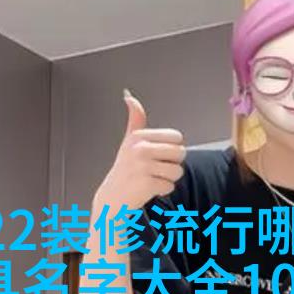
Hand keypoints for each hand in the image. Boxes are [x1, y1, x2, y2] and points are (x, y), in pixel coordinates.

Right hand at [93, 90, 186, 212]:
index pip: (177, 137)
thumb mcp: (129, 141)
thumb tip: (129, 97)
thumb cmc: (126, 168)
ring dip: (168, 179)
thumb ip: (135, 119)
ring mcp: (143, 166)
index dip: (172, 148)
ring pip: (177, 171)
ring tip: (152, 178)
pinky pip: (170, 186)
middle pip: (180, 153)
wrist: (113, 196)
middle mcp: (140, 149)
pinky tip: (149, 188)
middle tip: (156, 168)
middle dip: (172, 164)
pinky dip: (163, 190)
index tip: (158, 155)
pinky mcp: (147, 183)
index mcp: (139, 137)